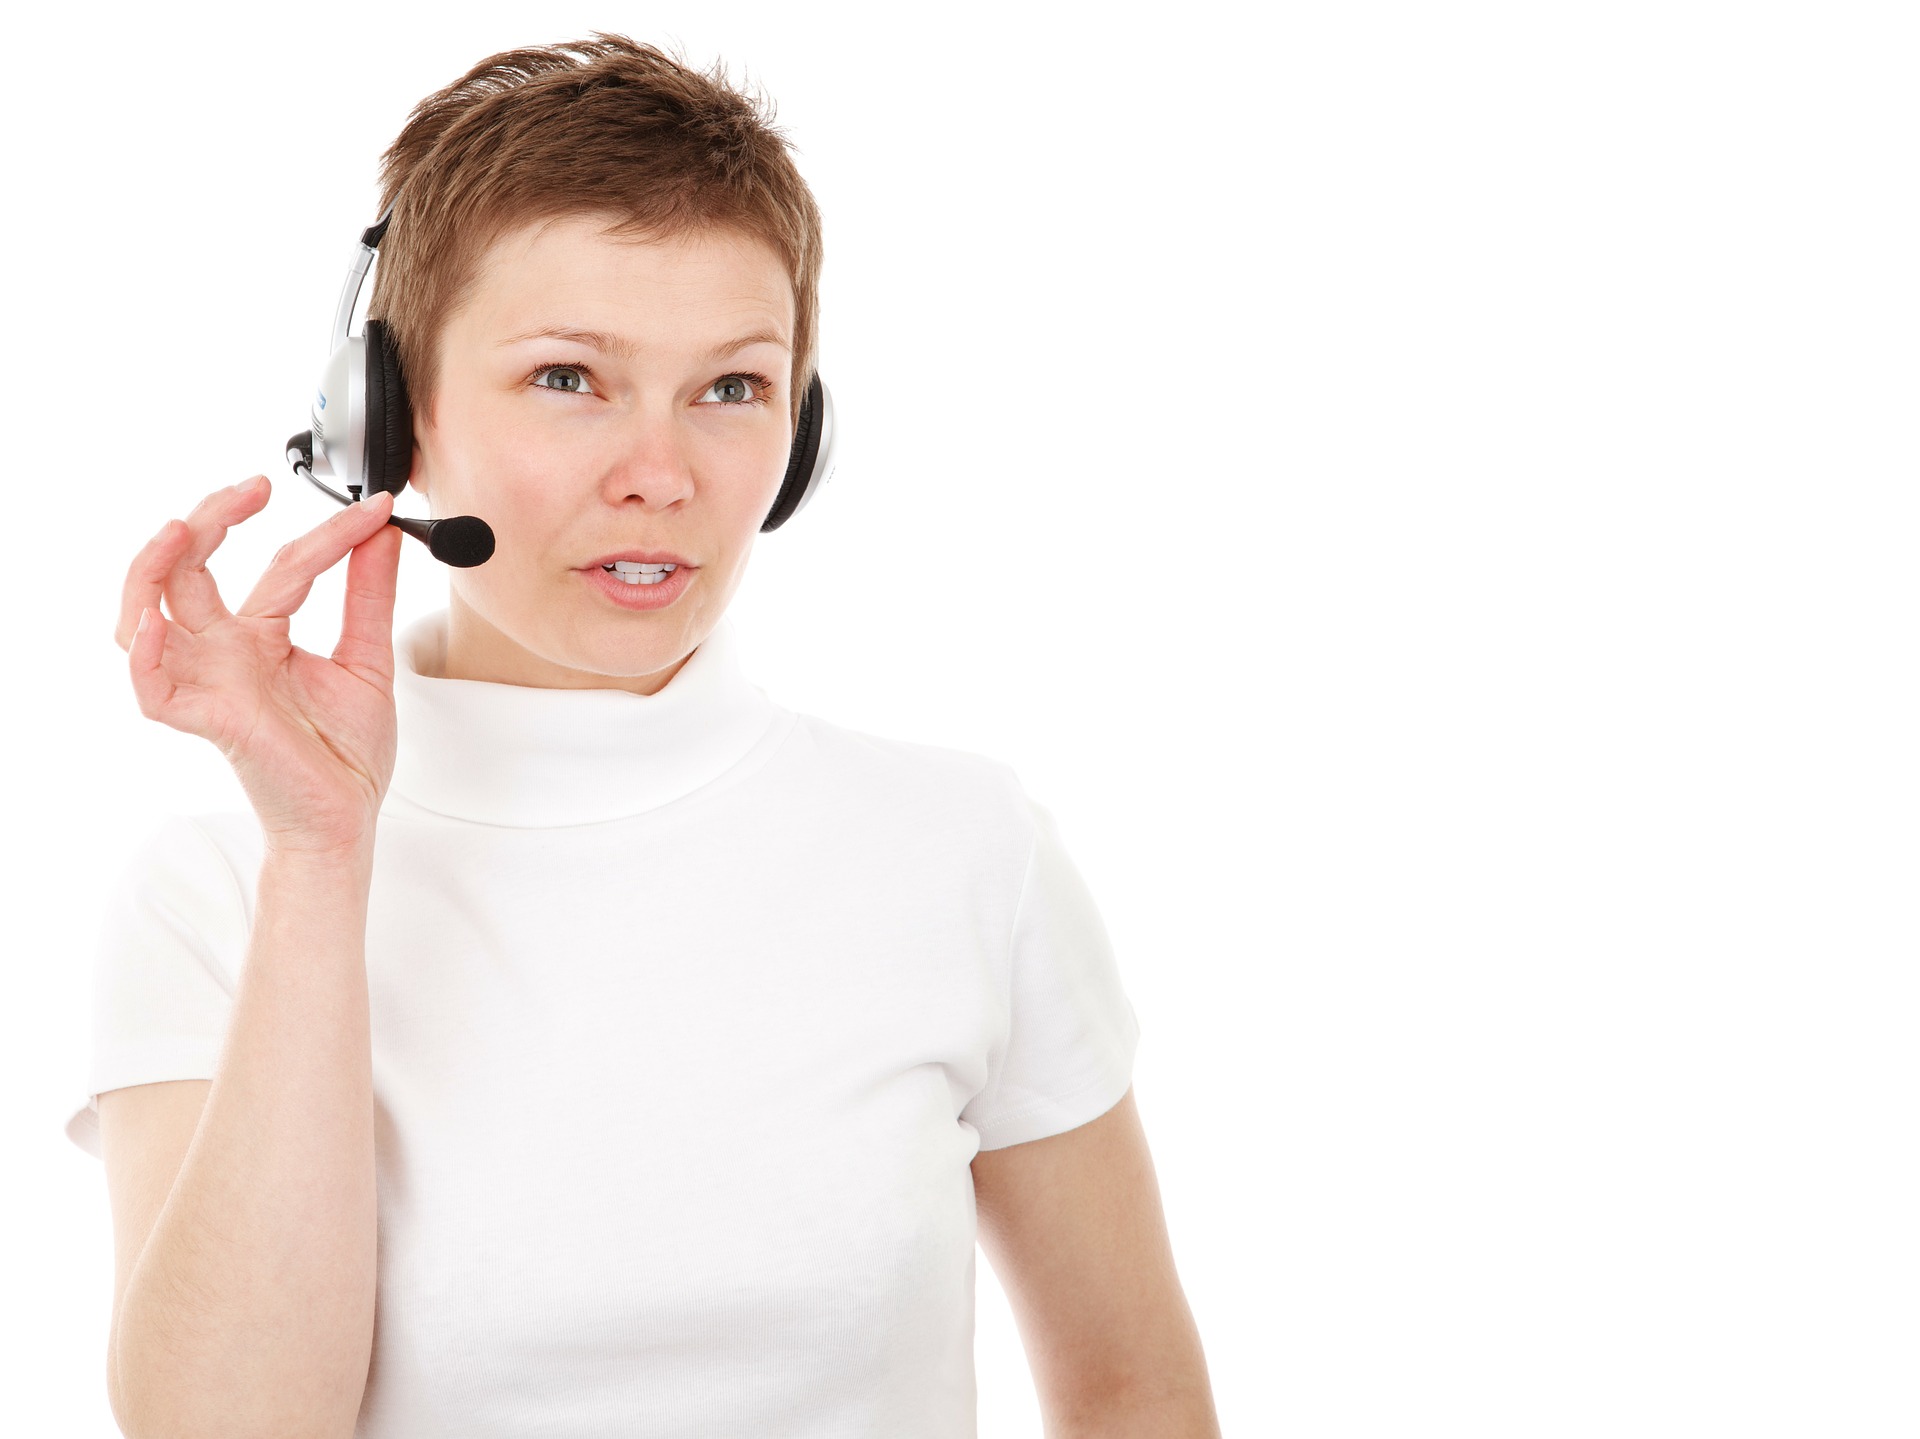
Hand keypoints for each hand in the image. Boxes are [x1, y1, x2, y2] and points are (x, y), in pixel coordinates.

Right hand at [117, 475, 404, 856]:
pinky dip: (143, 653)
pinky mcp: (208, 720)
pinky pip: (151, 686)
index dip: (329, 533)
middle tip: (252, 488)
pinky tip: (155, 622)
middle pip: (189, 570)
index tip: (375, 508)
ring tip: (181, 528)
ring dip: (153, 568)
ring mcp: (210, 682)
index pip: (285, 565)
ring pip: (146, 614)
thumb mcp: (368, 660)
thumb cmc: (344, 752)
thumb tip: (382, 532)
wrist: (348, 818)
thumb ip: (370, 597)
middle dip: (210, 519)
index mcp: (262, 635)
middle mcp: (226, 652)